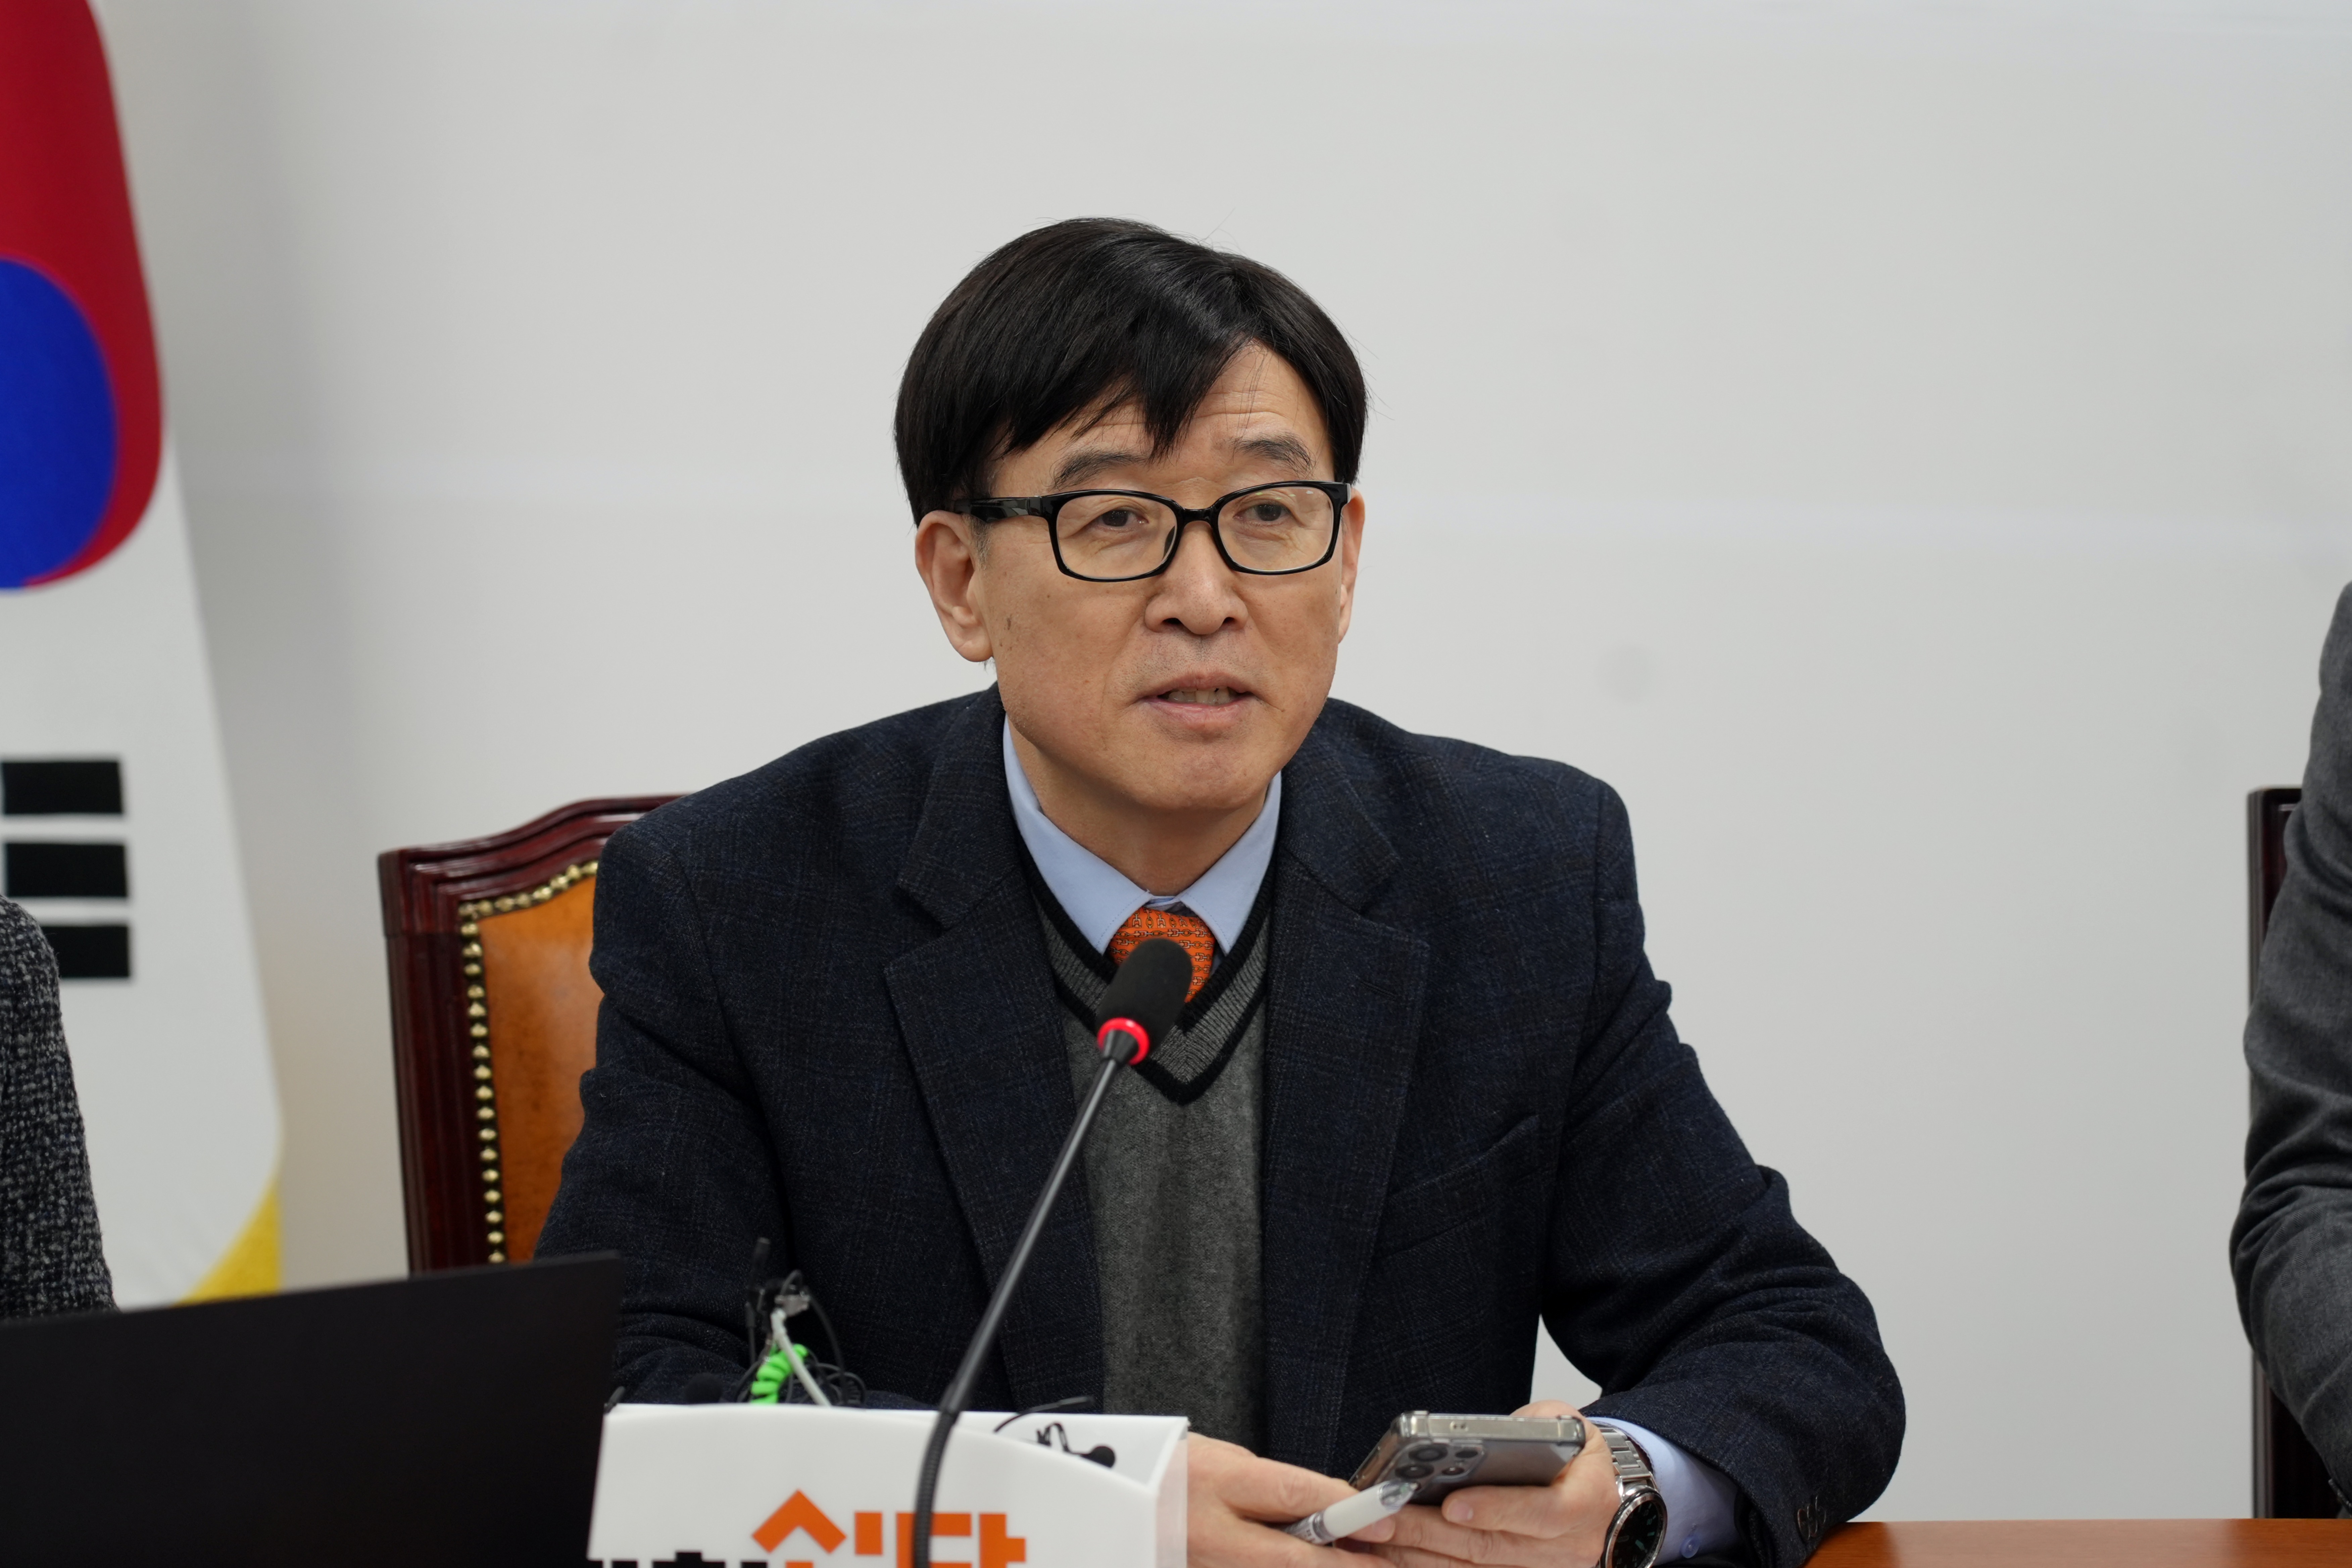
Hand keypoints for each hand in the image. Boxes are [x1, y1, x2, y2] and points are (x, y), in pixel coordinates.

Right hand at [1188, 1433, 1400, 1567]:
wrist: (1113, 1503)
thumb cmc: (1167, 1471)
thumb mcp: (1219, 1457)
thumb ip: (1270, 1485)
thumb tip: (1327, 1508)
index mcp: (1212, 1480)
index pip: (1291, 1493)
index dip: (1343, 1507)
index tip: (1382, 1514)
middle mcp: (1207, 1532)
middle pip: (1290, 1558)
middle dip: (1346, 1565)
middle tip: (1387, 1566)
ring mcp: (1203, 1565)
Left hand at [1365, 1402, 1619, 1567]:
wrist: (1606, 1500)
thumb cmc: (1580, 1459)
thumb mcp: (1569, 1428)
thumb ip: (1532, 1429)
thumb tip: (1480, 1437)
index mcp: (1585, 1504)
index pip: (1541, 1514)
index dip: (1496, 1510)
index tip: (1453, 1504)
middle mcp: (1566, 1548)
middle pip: (1492, 1548)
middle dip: (1430, 1534)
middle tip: (1382, 1518)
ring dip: (1419, 1555)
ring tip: (1374, 1535)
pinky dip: (1428, 1565)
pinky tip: (1393, 1553)